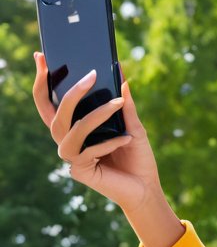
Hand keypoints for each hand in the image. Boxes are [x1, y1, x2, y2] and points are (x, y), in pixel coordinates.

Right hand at [32, 55, 172, 230]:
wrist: (146, 190)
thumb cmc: (137, 158)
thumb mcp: (134, 126)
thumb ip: (126, 105)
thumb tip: (121, 77)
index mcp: (75, 127)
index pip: (51, 102)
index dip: (42, 81)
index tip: (41, 56)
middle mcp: (69, 140)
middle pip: (55, 114)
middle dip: (70, 92)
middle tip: (90, 75)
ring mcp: (73, 157)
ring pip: (72, 130)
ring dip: (96, 115)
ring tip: (117, 104)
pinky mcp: (81, 172)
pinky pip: (89, 151)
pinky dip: (109, 143)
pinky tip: (126, 139)